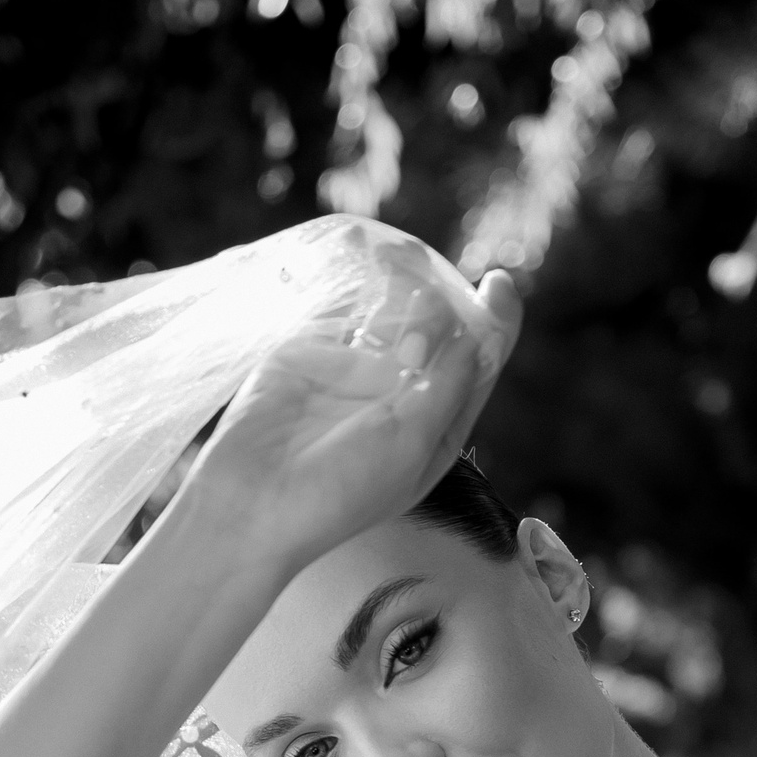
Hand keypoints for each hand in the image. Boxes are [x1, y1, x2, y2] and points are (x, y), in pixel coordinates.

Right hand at [186, 229, 521, 570]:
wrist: (256, 502)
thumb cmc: (343, 488)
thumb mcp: (412, 444)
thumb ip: (448, 389)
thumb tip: (475, 339)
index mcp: (436, 427)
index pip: (476, 365)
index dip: (495, 322)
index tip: (499, 282)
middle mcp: (401, 396)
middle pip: (440, 331)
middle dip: (444, 300)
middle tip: (427, 295)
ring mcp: (357, 371)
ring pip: (395, 313)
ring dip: (406, 282)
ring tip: (401, 260)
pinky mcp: (315, 352)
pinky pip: (347, 308)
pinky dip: (361, 279)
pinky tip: (368, 254)